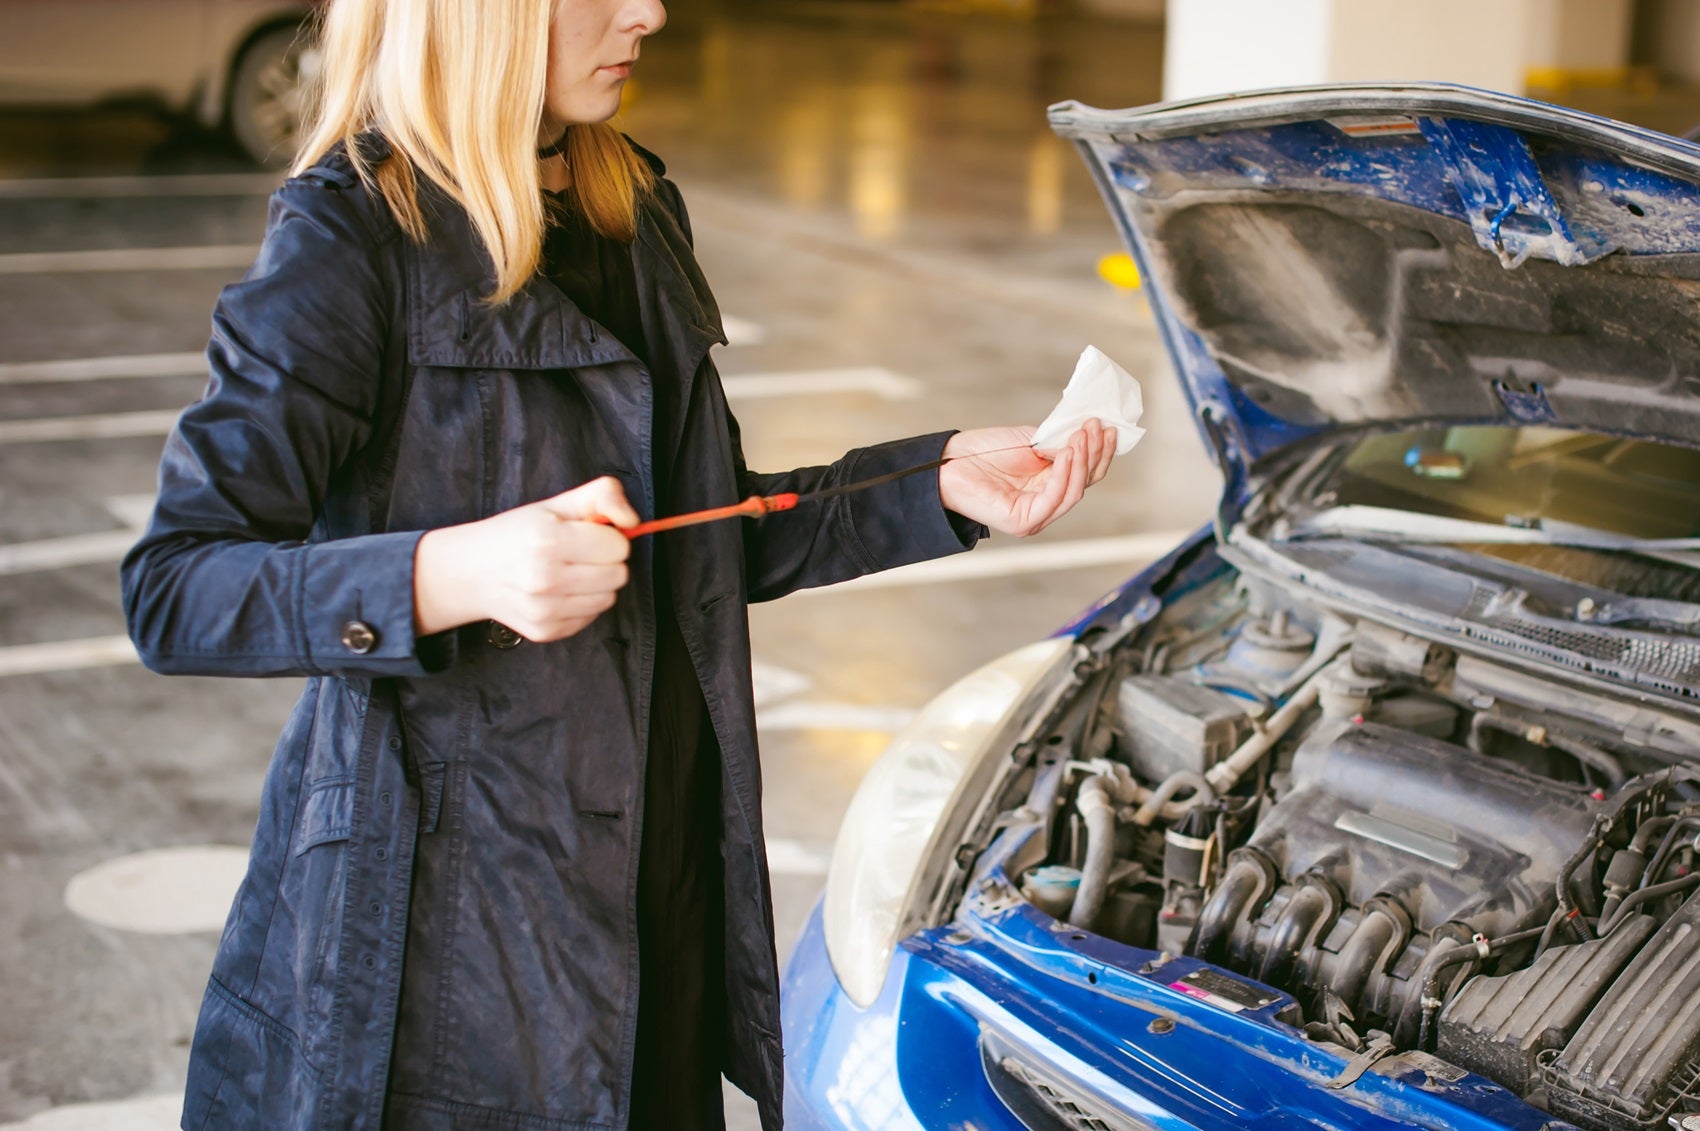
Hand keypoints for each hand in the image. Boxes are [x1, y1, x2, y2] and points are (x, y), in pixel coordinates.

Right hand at [414, 476, 638, 640]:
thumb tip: (634, 520)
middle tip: (579, 554)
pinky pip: (590, 617)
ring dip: (597, 584)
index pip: (618, 546)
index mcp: (547, 539)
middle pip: (619, 575)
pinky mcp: (545, 632)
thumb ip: (603, 495)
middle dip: (606, 561)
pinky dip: (582, 604)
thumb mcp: (556, 503)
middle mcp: (544, 578)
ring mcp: (544, 610)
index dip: (608, 537)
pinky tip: (558, 592)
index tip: (587, 535)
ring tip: (569, 573)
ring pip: (609, 599)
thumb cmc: (517, 534)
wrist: (470, 572)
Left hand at [937, 419, 1115, 537]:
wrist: (950, 461)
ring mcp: (1036, 516)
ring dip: (1081, 461)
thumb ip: (1059, 442)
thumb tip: (1087, 436)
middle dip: (1093, 453)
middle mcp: (1046, 504)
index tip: (1107, 426)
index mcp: (1050, 486)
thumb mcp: (1032, 440)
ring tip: (1081, 436)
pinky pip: (1054, 498)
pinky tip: (1066, 452)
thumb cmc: (986, 451)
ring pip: (1074, 492)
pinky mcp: (1024, 522)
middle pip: (1085, 483)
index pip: (1085, 473)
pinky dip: (1064, 474)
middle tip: (1095, 427)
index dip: (1099, 451)